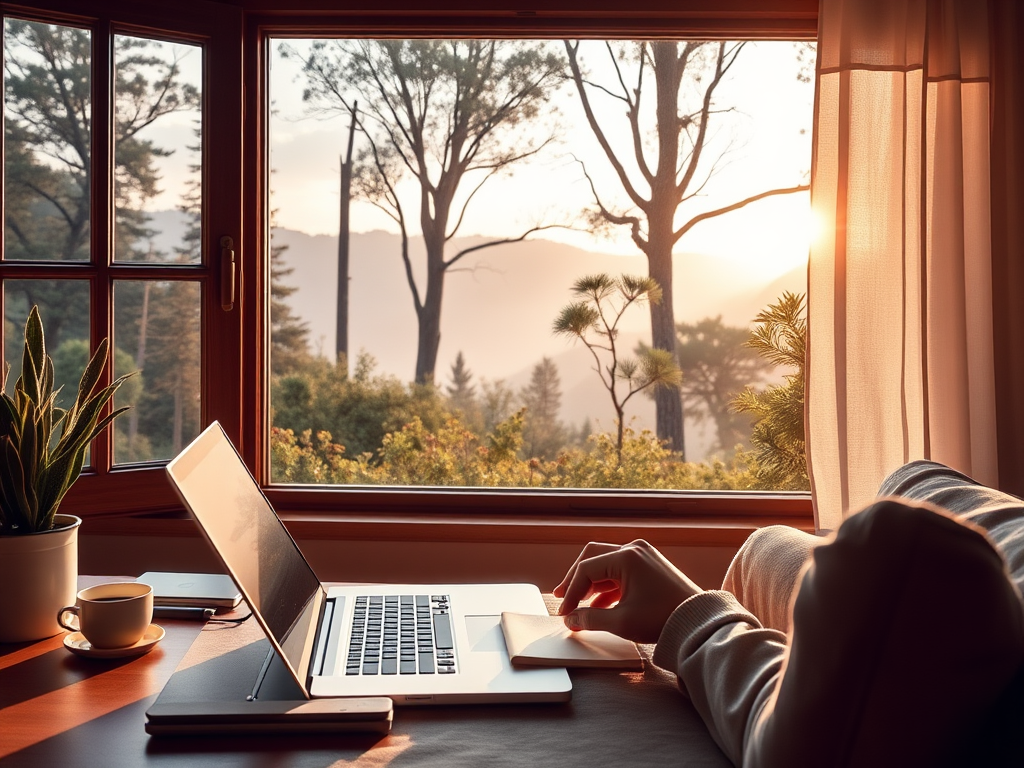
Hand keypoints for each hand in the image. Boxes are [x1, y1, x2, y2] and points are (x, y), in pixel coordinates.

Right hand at [552, 539, 701, 643]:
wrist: (698, 621)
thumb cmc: (663, 618)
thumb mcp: (622, 621)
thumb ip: (590, 619)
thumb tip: (571, 619)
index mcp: (626, 557)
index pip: (586, 569)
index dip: (571, 592)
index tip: (564, 612)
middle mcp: (634, 550)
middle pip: (592, 558)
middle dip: (575, 579)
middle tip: (561, 597)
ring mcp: (643, 556)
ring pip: (605, 564)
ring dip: (590, 583)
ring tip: (577, 605)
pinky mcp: (649, 566)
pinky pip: (619, 572)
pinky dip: (606, 586)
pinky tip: (597, 605)